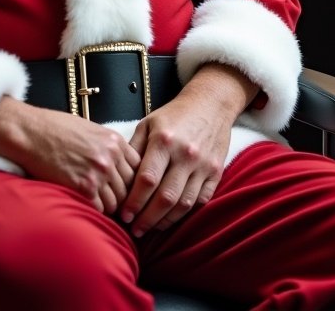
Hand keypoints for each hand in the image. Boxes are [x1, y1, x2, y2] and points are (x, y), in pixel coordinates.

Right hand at [0, 97, 141, 214]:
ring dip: (109, 208)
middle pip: (130, 189)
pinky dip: (96, 212)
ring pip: (117, 203)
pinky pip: (100, 209)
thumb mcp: (91, 131)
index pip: (138, 170)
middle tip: (117, 207)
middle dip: (124, 199)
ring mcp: (98, 172)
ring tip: (99, 208)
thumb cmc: (55, 129)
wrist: (30, 132)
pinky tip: (87, 207)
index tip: (127, 191)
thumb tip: (119, 168)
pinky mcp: (83, 187)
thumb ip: (109, 148)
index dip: (133, 183)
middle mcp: (110, 156)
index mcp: (115, 141)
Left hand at [120, 63, 256, 237]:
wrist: (210, 104)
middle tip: (134, 229)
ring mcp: (203, 165)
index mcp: (164, 140)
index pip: (147, 179)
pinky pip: (200, 201)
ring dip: (165, 221)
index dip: (134, 201)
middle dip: (147, 218)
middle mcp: (185, 154)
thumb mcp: (148, 123)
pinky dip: (184, 214)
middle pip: (165, 197)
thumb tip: (118, 177)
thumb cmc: (174, 115)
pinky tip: (170, 218)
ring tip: (150, 228)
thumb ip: (134, 149)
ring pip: (184, 204)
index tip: (123, 214)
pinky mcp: (216, 172)